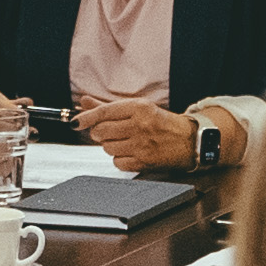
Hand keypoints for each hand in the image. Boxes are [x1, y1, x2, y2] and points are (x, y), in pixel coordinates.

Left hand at [73, 98, 200, 173]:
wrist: (189, 141)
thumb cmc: (163, 123)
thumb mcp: (138, 108)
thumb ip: (109, 107)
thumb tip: (84, 103)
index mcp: (139, 108)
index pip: (104, 112)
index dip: (86, 118)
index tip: (75, 122)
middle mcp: (140, 125)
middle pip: (101, 131)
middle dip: (100, 133)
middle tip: (111, 131)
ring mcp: (142, 145)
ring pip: (107, 147)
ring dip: (111, 145)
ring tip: (125, 141)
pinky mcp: (144, 162)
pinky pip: (117, 162)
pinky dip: (120, 159)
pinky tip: (131, 152)